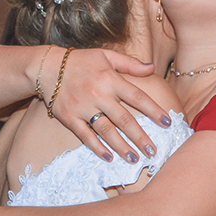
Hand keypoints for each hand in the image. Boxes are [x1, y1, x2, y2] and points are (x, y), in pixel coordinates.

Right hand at [48, 49, 166, 162]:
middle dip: (140, 136)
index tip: (167, 123)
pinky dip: (97, 148)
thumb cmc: (81, 61)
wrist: (48, 67)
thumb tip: (152, 68)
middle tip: (153, 151)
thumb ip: (130, 63)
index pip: (137, 97)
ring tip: (134, 159)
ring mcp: (83, 107)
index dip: (154, 110)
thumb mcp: (106, 56)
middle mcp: (98, 94)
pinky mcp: (69, 118)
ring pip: (106, 130)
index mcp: (110, 79)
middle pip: (124, 119)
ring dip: (121, 146)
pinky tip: (109, 158)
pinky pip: (85, 136)